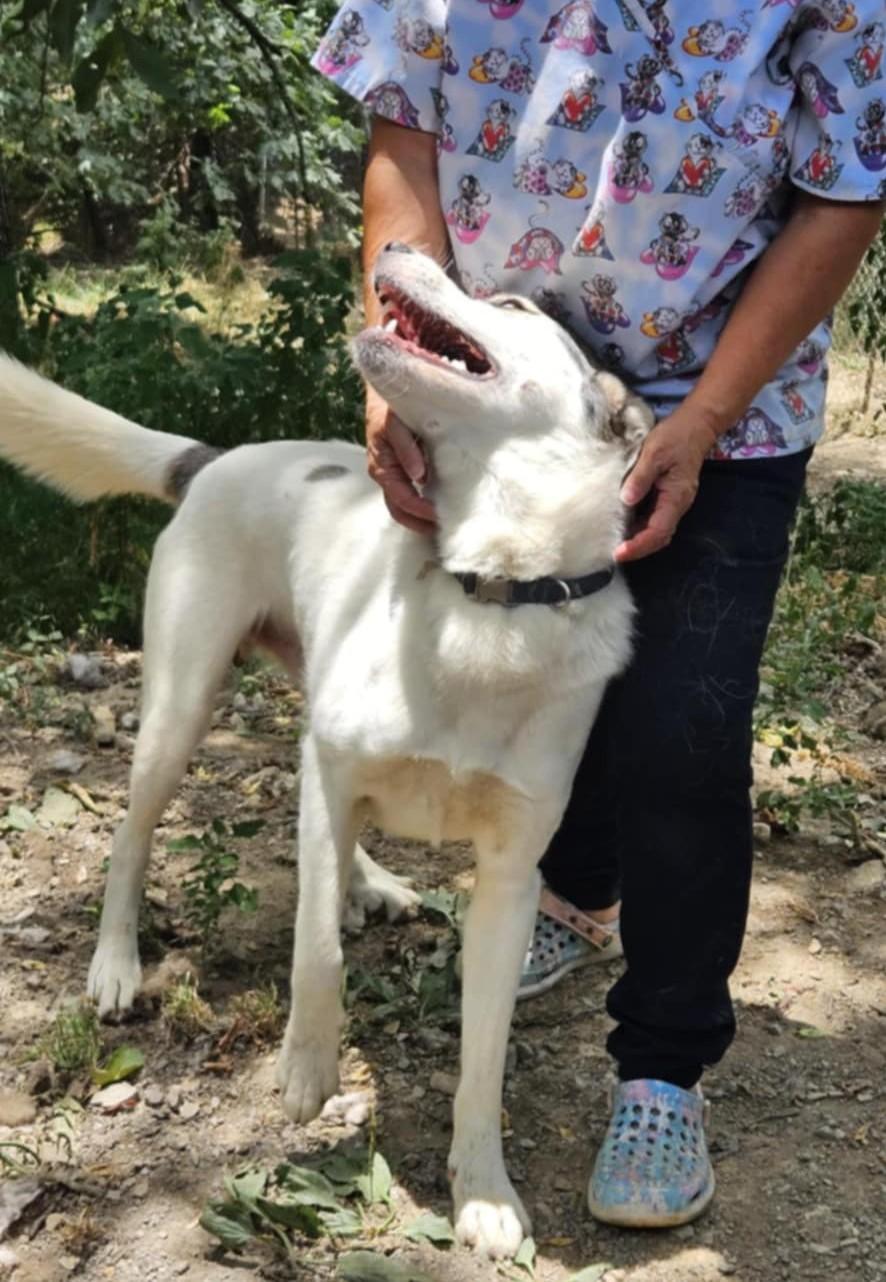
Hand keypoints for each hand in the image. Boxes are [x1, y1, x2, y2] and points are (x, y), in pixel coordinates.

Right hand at [366, 388, 436, 533]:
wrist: (386, 390)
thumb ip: (407, 448)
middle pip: (398, 510)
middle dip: (419, 523)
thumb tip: (419, 477)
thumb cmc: (391, 406)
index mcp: (382, 465)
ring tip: (440, 526)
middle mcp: (383, 473)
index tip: (439, 517)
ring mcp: (389, 473)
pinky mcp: (398, 469)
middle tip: (442, 531)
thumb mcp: (397, 423)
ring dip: (419, 518)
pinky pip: (406, 494)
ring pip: (401, 506)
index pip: (401, 498)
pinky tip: (435, 509)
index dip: (420, 510)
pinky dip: (420, 505)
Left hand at [614, 405, 719, 562]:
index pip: (658, 531)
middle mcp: (678, 504)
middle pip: (659, 537)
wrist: (696, 425)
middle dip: (638, 549)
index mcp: (676, 496)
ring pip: (658, 531)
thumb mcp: (654, 452)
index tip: (619, 552)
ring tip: (616, 544)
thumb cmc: (676, 436)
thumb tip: (626, 499)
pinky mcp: (669, 497)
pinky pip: (655, 519)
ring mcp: (674, 502)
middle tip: (614, 554)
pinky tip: (624, 525)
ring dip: (639, 540)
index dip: (638, 545)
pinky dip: (641, 527)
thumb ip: (640, 477)